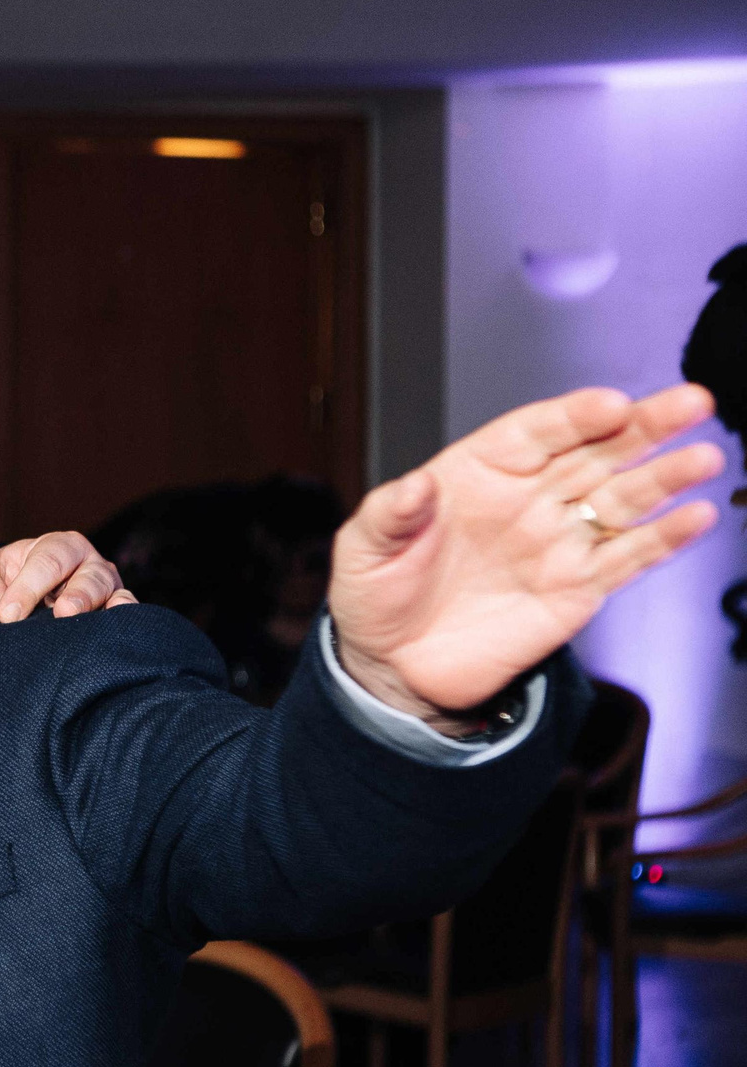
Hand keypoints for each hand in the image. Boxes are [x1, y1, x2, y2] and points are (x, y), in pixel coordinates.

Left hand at [0, 530, 138, 623]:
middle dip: (74, 594)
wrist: (22, 603)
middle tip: (60, 613)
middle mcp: (87, 564)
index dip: (28, 587)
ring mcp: (106, 588)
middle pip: (87, 574)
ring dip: (94, 607)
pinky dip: (125, 616)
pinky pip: (128, 611)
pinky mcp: (117, 612)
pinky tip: (116, 625)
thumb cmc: (3, 583)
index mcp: (57, 547)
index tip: (8, 615)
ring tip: (76, 619)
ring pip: (108, 592)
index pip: (46, 562)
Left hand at [332, 384, 724, 729]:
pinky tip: (697, 517)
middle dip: (645, 426)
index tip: (610, 404)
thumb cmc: (376, 595)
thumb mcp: (363, 549)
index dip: (574, 416)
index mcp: (476, 473)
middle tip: (692, 401)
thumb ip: (390, 514)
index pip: (535, 432)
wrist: (394, 666)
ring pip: (623, 499)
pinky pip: (628, 557)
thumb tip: (414, 486)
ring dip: (665, 477)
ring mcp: (557, 541)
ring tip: (704, 456)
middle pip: (595, 452)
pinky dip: (664, 538)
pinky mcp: (578, 588)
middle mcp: (527, 498)